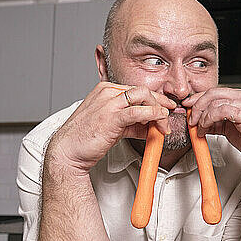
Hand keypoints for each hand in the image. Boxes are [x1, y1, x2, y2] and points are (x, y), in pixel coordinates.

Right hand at [48, 82, 175, 171]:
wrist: (69, 151)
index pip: (137, 90)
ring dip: (160, 111)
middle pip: (143, 91)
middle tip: (170, 114)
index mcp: (106, 90)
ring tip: (165, 124)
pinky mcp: (112, 116)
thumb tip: (151, 126)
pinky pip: (140, 111)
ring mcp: (109, 103)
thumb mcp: (114, 126)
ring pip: (144, 97)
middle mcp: (107, 92)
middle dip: (161, 102)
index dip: (155, 99)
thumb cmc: (88, 138)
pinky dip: (154, 116)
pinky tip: (160, 123)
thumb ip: (132, 123)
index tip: (166, 108)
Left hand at [182, 88, 240, 170]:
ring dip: (202, 116)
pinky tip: (206, 129)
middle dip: (197, 105)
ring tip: (199, 127)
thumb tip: (199, 120)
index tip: (188, 106)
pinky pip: (221, 111)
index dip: (199, 98)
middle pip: (213, 93)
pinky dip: (208, 119)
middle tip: (191, 118)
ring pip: (215, 102)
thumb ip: (215, 121)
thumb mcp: (229, 128)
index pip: (215, 91)